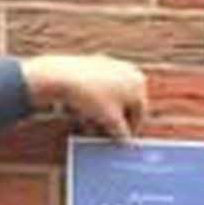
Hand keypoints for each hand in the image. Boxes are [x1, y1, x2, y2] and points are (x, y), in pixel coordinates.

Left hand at [21, 53, 148, 139]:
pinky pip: (98, 88)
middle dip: (113, 121)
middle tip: (104, 134)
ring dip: (101, 113)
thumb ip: (122, 133)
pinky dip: (93, 101)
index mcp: (139, 83)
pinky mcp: (95, 63)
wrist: (63, 76)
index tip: (122, 141)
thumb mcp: (111, 121)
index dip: (130, 131)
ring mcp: (111, 65)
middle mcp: (129, 71)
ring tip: (88, 125)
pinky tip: (81, 111)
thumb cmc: (92, 98)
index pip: (139, 114)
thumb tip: (126, 141)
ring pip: (110, 97)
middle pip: (124, 104)